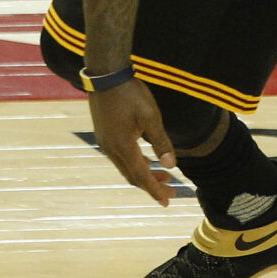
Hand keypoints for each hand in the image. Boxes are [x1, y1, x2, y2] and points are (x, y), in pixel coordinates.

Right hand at [88, 78, 177, 203]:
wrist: (105, 75)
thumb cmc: (130, 93)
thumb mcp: (150, 117)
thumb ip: (161, 142)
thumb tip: (171, 166)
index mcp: (123, 146)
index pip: (141, 176)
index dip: (155, 191)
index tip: (167, 202)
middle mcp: (111, 149)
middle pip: (132, 176)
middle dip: (152, 186)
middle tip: (171, 191)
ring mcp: (105, 142)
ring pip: (126, 167)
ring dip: (144, 174)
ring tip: (164, 176)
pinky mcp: (104, 135)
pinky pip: (120, 157)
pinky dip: (135, 164)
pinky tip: (146, 159)